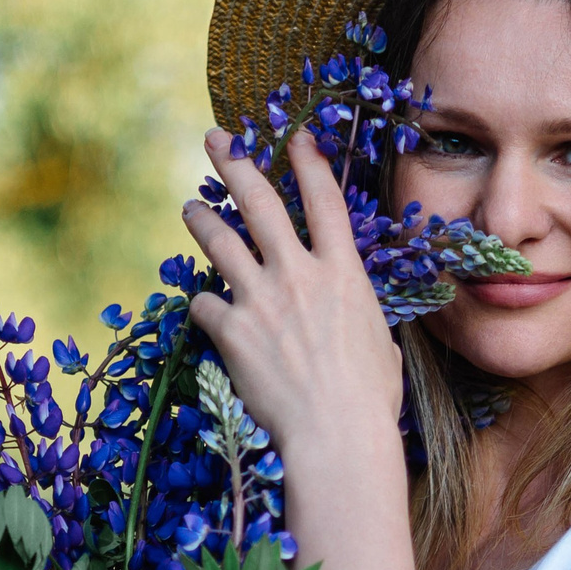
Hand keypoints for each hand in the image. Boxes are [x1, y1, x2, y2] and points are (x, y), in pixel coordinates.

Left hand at [182, 128, 402, 467]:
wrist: (336, 434)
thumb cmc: (370, 398)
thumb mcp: (380, 343)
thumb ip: (357, 315)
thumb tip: (352, 317)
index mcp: (343, 273)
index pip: (324, 200)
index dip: (308, 162)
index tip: (294, 136)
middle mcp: (299, 274)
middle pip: (259, 202)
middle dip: (235, 162)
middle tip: (215, 138)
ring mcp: (261, 299)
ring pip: (220, 241)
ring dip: (201, 219)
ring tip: (190, 207)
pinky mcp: (232, 330)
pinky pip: (205, 305)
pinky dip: (203, 305)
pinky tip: (203, 309)